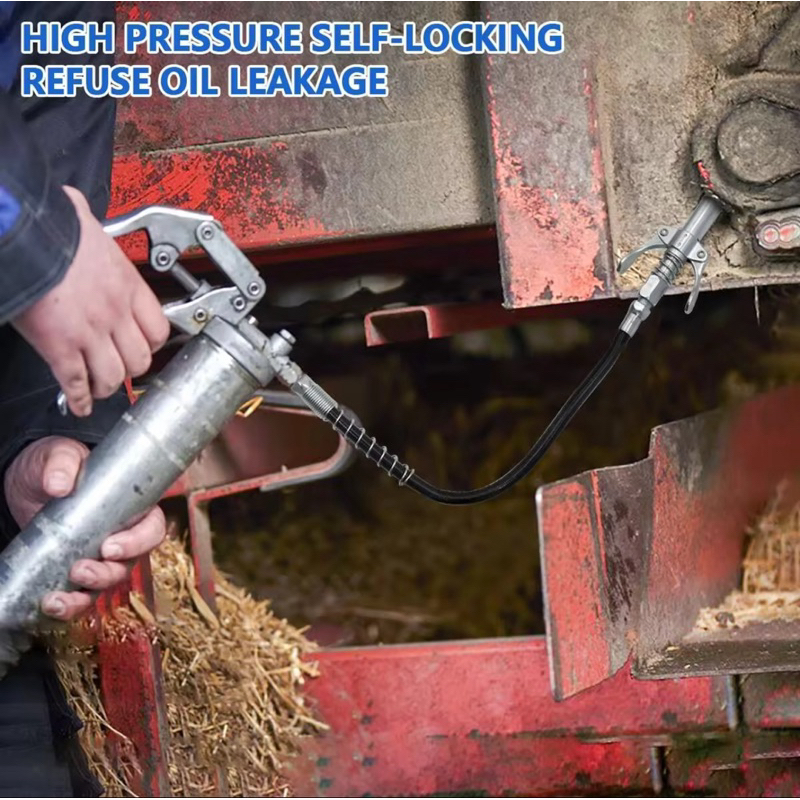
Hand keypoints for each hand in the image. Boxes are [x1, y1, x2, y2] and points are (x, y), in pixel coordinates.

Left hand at [4, 436, 165, 620]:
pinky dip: (68, 606)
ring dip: (85, 597)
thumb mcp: (60, 453)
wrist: (29, 481)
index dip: (138, 542)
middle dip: (106, 574)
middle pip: (128, 564)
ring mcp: (98, 557)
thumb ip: (62, 462)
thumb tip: (60, 484)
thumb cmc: (57, 463)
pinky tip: (49, 604)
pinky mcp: (74, 571)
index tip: (110, 546)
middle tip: (81, 570)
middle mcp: (121, 536)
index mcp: (132, 507)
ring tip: (58, 598)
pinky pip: (80, 596)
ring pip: (104, 585)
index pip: (150, 529)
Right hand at [11, 186, 169, 416]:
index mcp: (127, 285)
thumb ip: (91, 229)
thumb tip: (76, 207)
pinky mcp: (59, 346)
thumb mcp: (86, 225)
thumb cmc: (53, 225)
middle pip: (139, 359)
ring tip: (98, 389)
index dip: (151, 343)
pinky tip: (77, 405)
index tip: (143, 346)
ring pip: (112, 377)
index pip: (158, 328)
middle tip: (119, 369)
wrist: (26, 232)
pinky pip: (75, 382)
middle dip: (130, 369)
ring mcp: (89, 332)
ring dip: (105, 387)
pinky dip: (77, 399)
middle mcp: (115, 313)